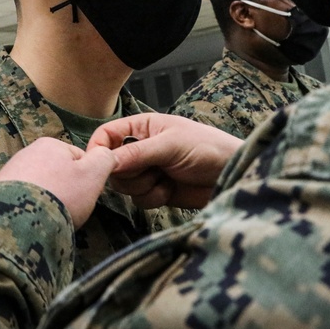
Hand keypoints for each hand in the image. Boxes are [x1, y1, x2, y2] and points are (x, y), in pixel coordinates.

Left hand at [0, 137, 115, 227]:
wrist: (17, 221)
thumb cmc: (61, 195)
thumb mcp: (93, 175)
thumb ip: (104, 159)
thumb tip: (106, 153)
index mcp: (50, 144)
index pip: (79, 159)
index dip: (87, 180)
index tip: (85, 196)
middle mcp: (26, 152)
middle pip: (57, 173)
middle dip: (65, 190)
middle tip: (68, 209)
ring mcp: (8, 173)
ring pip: (40, 186)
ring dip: (46, 199)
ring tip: (48, 217)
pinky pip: (21, 199)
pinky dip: (28, 208)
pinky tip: (31, 220)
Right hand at [88, 113, 242, 208]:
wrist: (230, 175)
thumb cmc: (207, 148)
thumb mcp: (169, 145)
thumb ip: (136, 153)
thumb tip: (105, 161)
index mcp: (141, 127)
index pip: (106, 135)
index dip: (99, 150)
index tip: (101, 165)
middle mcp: (140, 148)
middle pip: (111, 166)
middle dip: (129, 173)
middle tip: (150, 169)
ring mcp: (147, 171)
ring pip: (123, 185)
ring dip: (142, 186)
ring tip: (164, 177)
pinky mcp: (155, 191)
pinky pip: (138, 200)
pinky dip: (153, 198)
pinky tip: (170, 190)